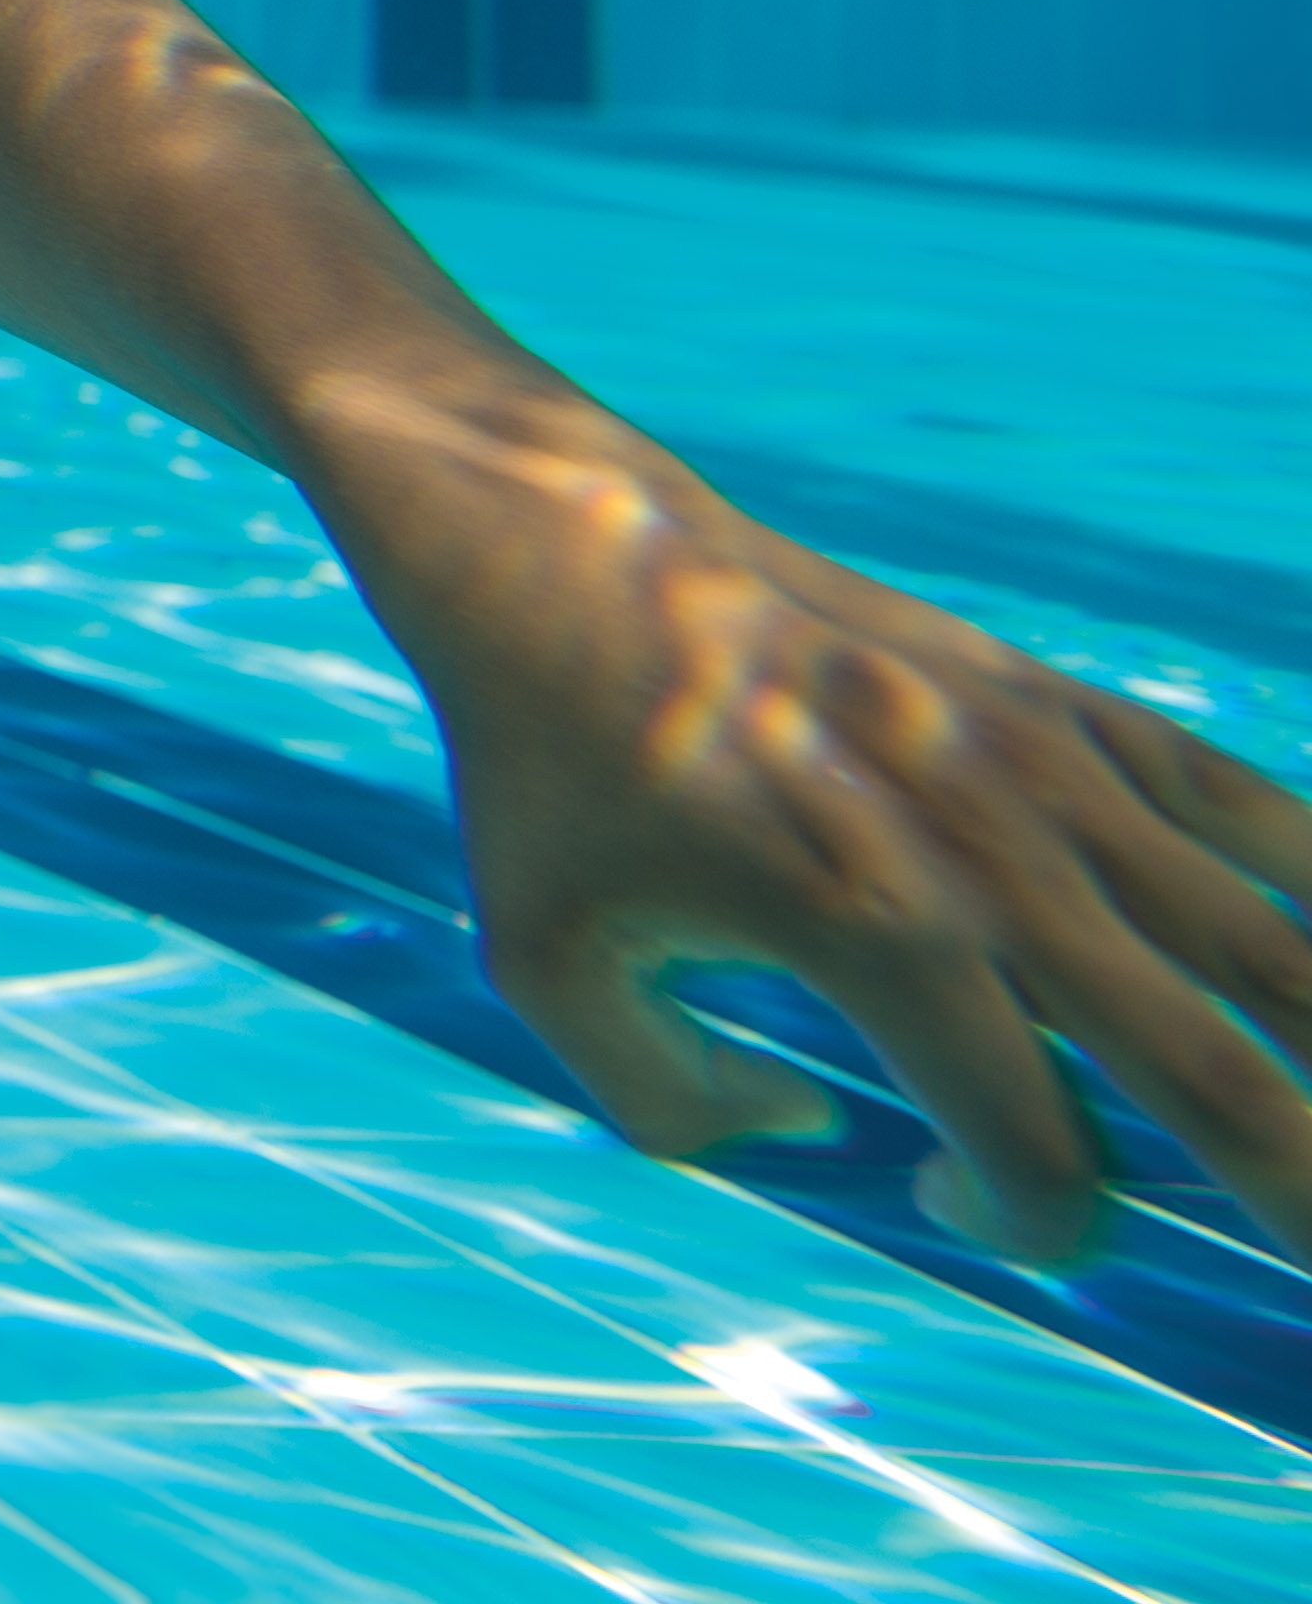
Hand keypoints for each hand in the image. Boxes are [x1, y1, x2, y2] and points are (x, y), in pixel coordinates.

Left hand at [368, 426, 1311, 1263]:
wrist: (571, 557)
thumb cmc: (545, 768)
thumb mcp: (546, 961)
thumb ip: (669, 1100)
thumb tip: (822, 1126)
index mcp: (872, 936)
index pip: (1041, 1159)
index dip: (1026, 1225)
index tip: (948, 1199)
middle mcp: (991, 861)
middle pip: (1216, 1077)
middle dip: (1299, 1197)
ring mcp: (1046, 772)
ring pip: (1270, 950)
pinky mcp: (1061, 704)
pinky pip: (1247, 808)